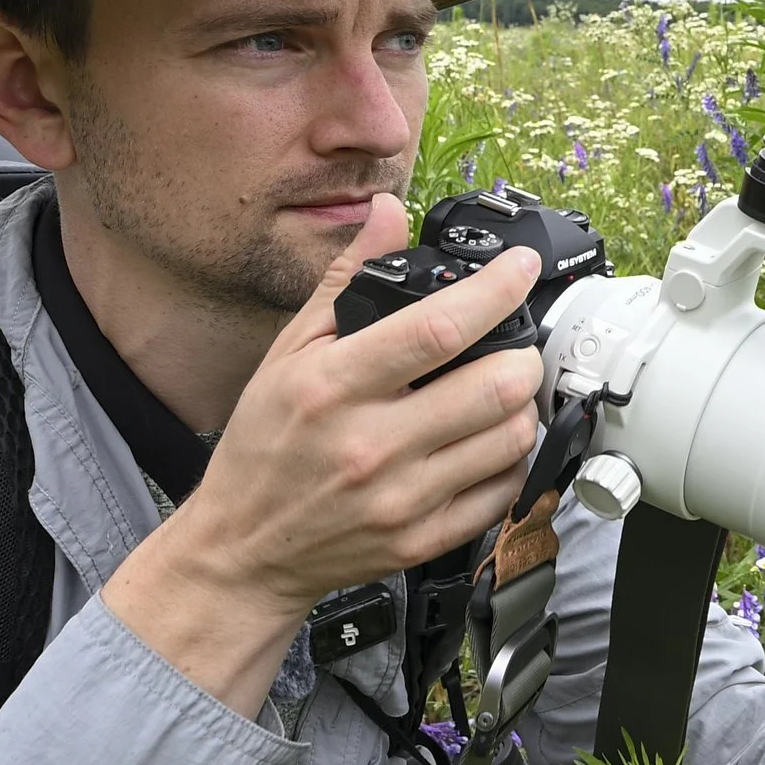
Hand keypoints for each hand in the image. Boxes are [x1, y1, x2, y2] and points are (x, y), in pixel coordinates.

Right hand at [102, 193, 542, 711]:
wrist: (242, 550)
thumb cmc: (265, 447)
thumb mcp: (288, 352)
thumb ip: (346, 280)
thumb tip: (389, 214)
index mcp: (333, 387)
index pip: (437, 329)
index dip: (496, 291)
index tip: (520, 269)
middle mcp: (371, 444)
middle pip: (496, 386)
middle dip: (523, 353)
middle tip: (514, 344)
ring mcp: (401, 499)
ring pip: (512, 438)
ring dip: (522, 406)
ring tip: (500, 393)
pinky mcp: (422, 540)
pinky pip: (504, 492)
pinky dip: (511, 459)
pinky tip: (488, 443)